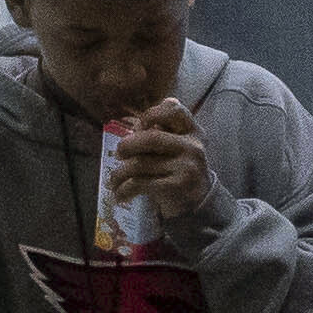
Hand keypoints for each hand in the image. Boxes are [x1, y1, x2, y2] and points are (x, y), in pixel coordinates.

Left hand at [107, 97, 215, 228]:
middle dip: (127, 145)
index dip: (151, 115)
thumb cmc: (180, 170)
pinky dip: (124, 190)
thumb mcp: (179, 147)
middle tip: (119, 154)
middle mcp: (193, 147)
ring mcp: (186, 167)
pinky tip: (120, 194)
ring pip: (139, 164)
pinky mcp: (176, 186)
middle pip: (150, 138)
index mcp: (193, 132)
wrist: (198, 202)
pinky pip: (139, 183)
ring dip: (119, 173)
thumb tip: (132, 128)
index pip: (175, 109)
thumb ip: (162, 133)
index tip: (140, 127)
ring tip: (114, 180)